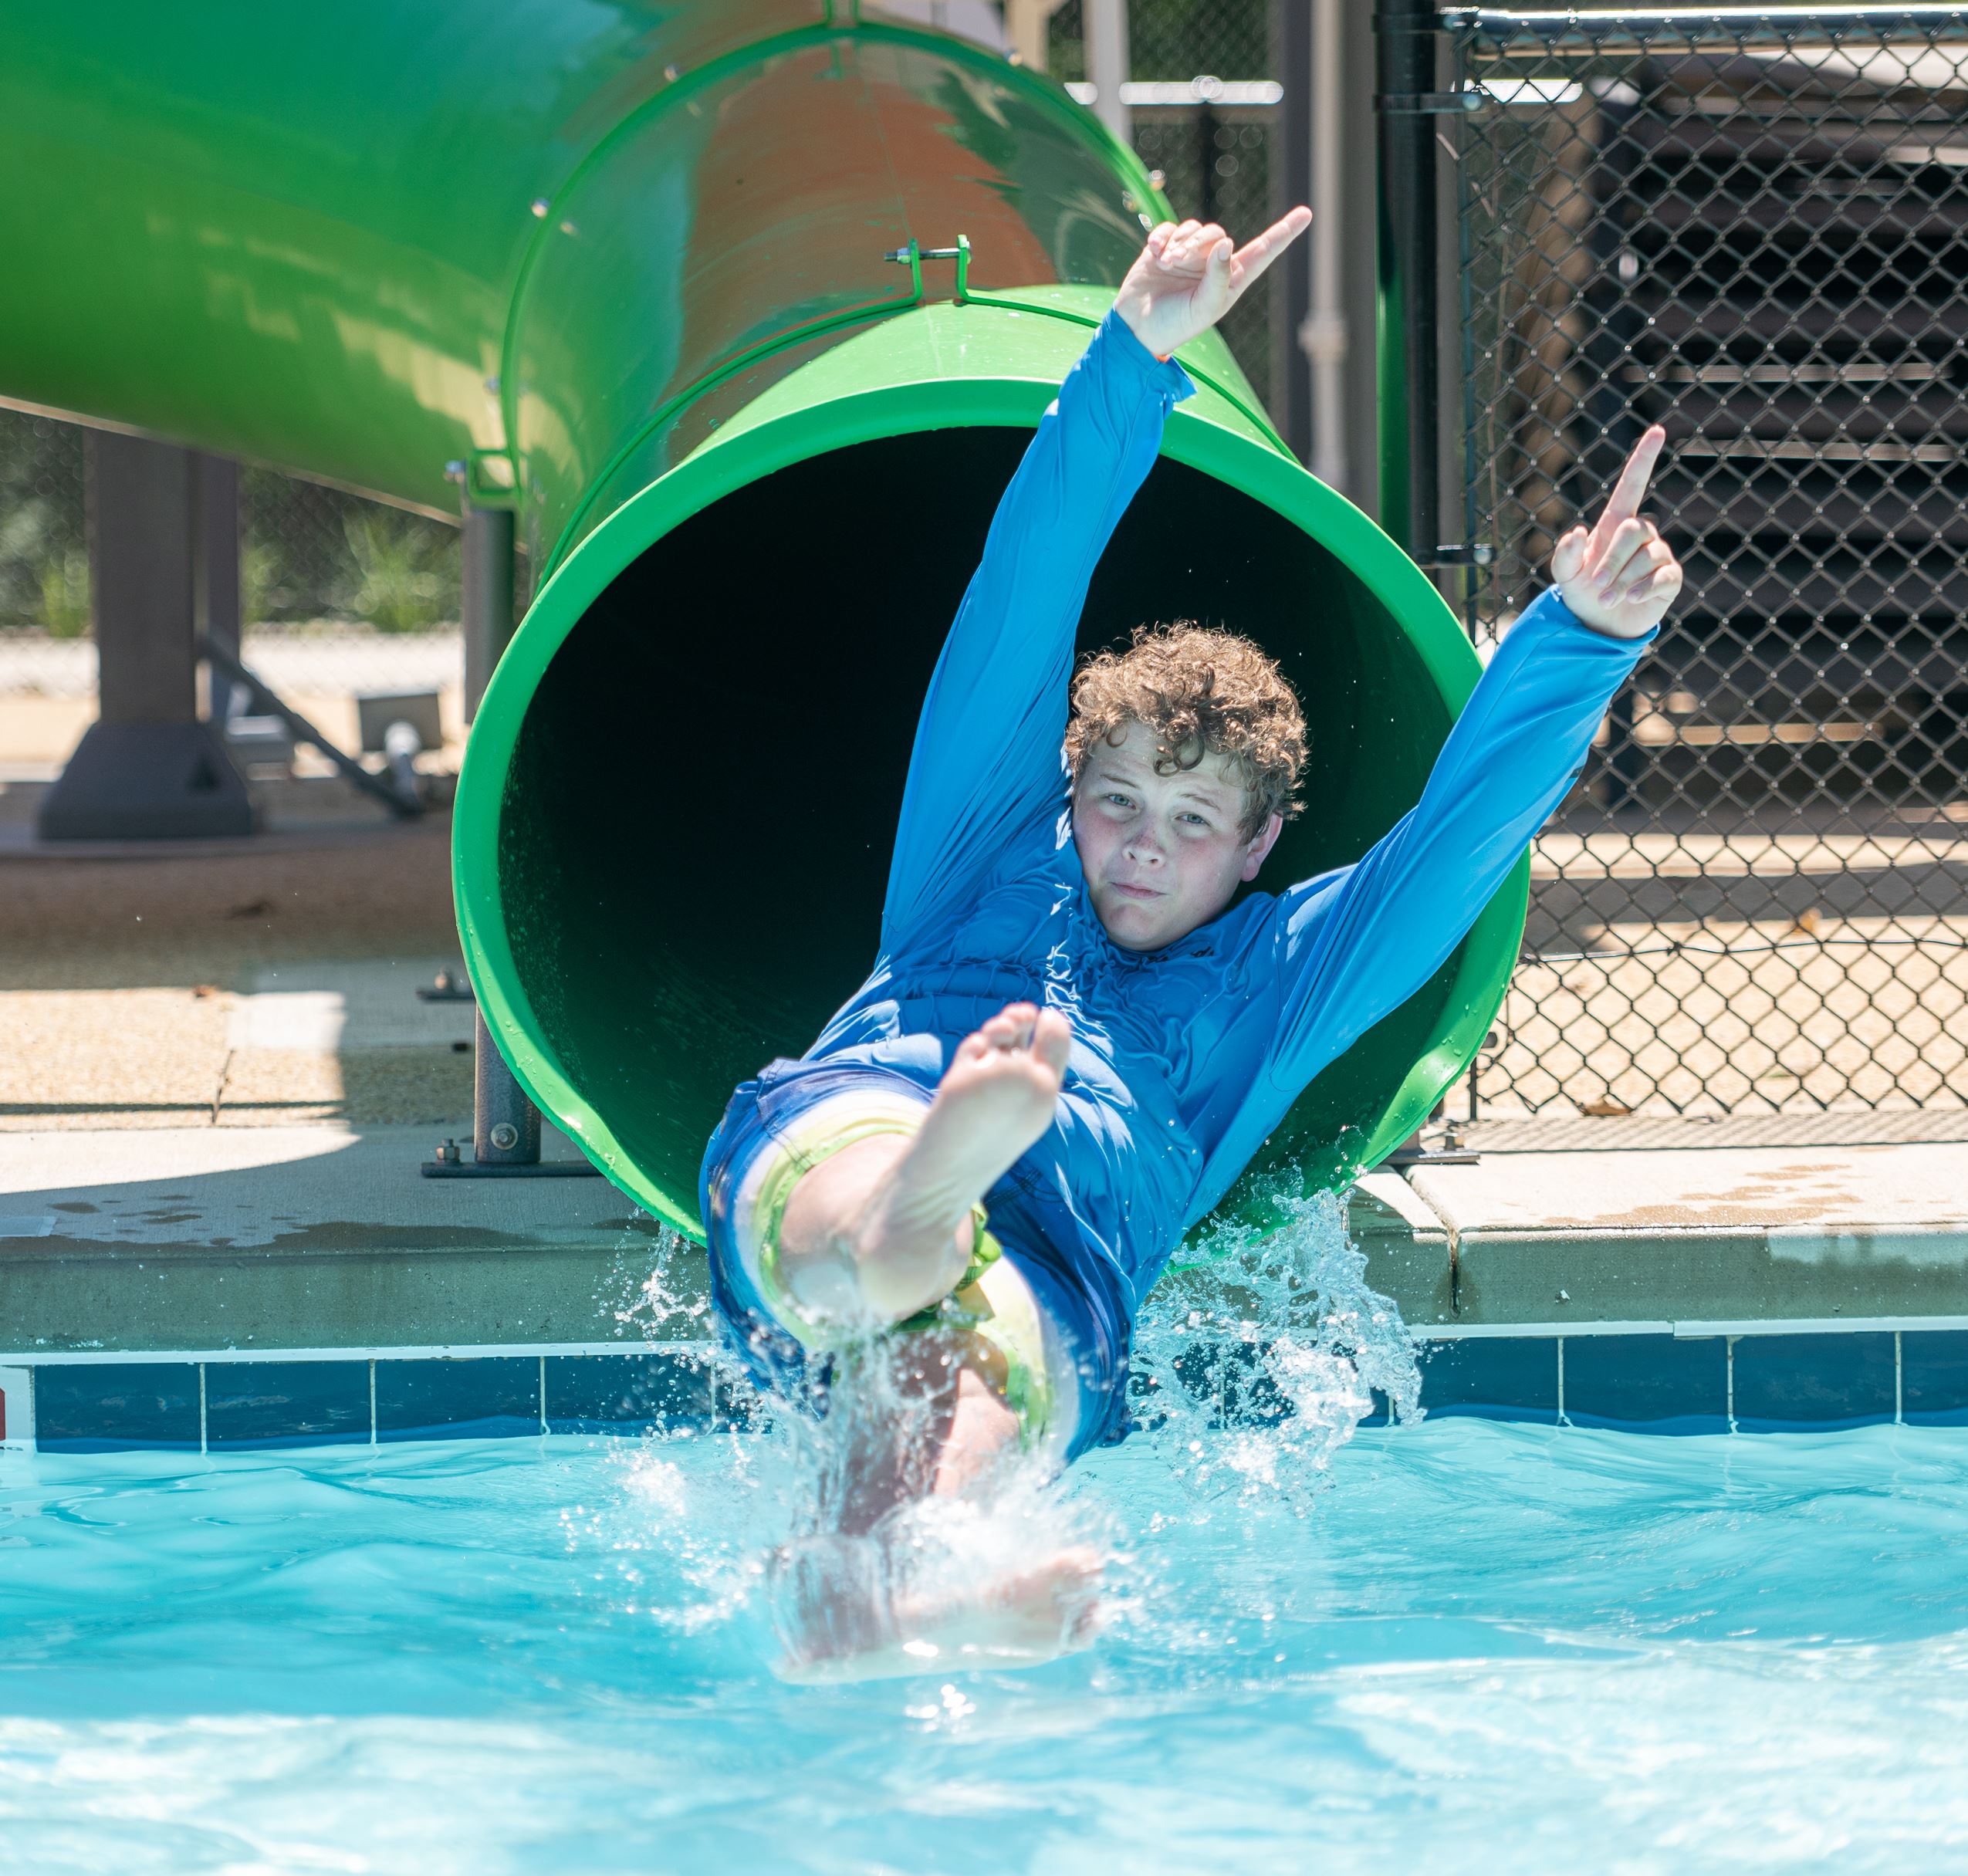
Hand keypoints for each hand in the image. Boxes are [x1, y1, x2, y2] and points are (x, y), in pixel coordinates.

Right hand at [1113, 209, 1312, 360]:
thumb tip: (1228, 243)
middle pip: (1219, 234)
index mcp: (1230, 281)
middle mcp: (1212, 265)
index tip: (1306, 215)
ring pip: (1195, 228)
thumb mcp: (1204, 308)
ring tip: (1166, 264)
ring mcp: (1188, 255)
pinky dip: (1162, 238)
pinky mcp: (1164, 247)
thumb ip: (1219, 276)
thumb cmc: (1174, 326)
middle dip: (1198, 243)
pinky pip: (1169, 228)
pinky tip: (1154, 254)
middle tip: (1177, 263)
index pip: (1262, 252)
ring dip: (1180, 243)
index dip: (1283, 233)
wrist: (1135, 330)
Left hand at [1550, 426, 1682, 637]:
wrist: (1599, 623)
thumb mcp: (1565, 574)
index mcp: (1615, 523)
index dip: (1644, 458)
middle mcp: (1641, 533)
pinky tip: (1632, 599)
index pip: (1633, 484)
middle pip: (1633, 530)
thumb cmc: (1583, 590)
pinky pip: (1663, 576)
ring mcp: (1657, 554)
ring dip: (1622, 582)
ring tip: (1606, 600)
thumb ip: (1565, 554)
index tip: (1657, 430)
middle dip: (1611, 561)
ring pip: (1646, 557)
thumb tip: (1577, 531)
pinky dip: (1644, 589)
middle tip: (1597, 587)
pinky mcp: (1670, 578)